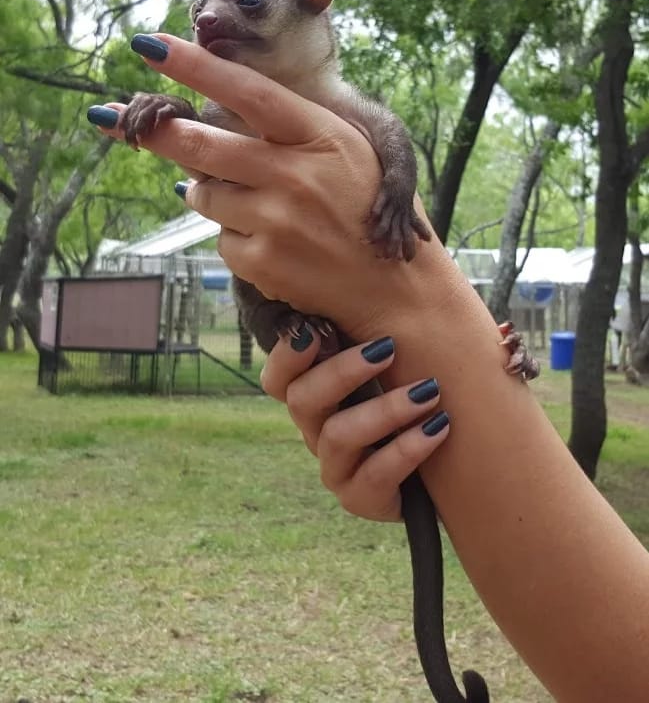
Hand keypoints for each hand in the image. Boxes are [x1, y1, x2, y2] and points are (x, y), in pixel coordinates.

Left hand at [88, 33, 439, 341]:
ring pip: (203, 195)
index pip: (246, 91)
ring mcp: (277, 222)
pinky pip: (220, 239)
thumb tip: (221, 112)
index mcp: (320, 137)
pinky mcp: (264, 263)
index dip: (194, 66)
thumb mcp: (348, 151)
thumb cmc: (368, 209)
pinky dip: (234, 236)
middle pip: (202, 144)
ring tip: (251, 202)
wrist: (394, 285)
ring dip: (209, 193)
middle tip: (129, 122)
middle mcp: (295, 175)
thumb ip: (293, 128)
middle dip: (160, 131)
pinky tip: (270, 241)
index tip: (148, 45)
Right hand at [260, 329, 449, 521]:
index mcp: (313, 395)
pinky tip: (438, 427)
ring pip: (338, 437)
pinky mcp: (359, 498)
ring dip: (385, 410)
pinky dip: (406, 449)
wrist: (441, 466)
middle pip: (302, 400)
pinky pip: (373, 477)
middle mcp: (315, 429)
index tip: (319, 330)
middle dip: (343, 371)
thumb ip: (372, 330)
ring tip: (430, 392)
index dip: (288, 355)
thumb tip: (370, 269)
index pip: (277, 377)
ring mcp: (335, 466)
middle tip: (388, 348)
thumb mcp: (390, 364)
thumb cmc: (408, 397)